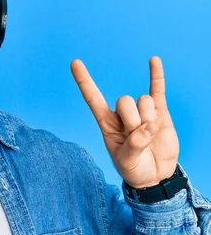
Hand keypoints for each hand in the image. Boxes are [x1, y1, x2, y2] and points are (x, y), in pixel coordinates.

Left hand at [70, 57, 179, 188]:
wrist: (155, 175)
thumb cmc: (134, 168)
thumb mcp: (127, 162)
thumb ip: (134, 145)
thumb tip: (148, 127)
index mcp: (107, 123)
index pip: (93, 98)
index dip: (84, 81)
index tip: (75, 62)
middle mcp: (122, 114)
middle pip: (124, 101)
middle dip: (133, 120)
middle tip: (138, 138)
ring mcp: (141, 111)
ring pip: (143, 100)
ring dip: (148, 118)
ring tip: (150, 136)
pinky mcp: (160, 112)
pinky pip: (157, 89)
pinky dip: (156, 75)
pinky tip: (153, 59)